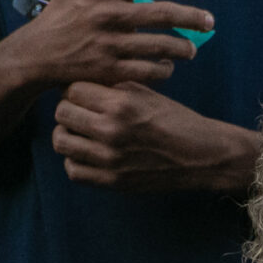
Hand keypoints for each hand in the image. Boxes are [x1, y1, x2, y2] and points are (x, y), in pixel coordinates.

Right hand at [0, 0, 212, 89]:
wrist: (36, 55)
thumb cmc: (60, 13)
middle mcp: (108, 16)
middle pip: (161, 14)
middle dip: (191, 18)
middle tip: (209, 21)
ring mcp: (109, 46)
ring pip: (159, 46)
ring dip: (182, 47)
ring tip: (193, 48)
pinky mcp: (108, 71)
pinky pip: (146, 71)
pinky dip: (162, 69)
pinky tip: (169, 65)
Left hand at [52, 81, 257, 191]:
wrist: (201, 155)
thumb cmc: (174, 119)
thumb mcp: (146, 93)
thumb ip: (112, 86)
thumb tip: (78, 82)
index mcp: (121, 103)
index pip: (72, 89)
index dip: (74, 89)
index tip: (81, 93)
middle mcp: (112, 130)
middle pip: (62, 113)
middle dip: (68, 108)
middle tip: (79, 111)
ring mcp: (110, 158)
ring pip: (61, 141)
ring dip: (67, 134)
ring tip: (79, 132)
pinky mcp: (112, 181)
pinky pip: (73, 170)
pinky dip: (74, 160)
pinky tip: (86, 153)